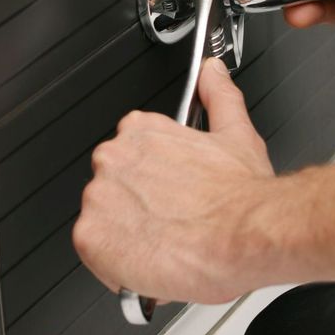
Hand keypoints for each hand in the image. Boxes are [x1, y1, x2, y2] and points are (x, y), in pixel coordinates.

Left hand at [73, 58, 274, 303]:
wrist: (243, 235)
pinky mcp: (91, 237)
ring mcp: (98, 196)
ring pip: (105, 219)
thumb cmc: (240, 193)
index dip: (153, 179)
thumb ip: (219, 95)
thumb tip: (214, 72)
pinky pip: (97, 252)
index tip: (169, 191)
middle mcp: (112, 157)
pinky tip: (154, 258)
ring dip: (130, 233)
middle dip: (139, 204)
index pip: (131, 154)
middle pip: (114, 186)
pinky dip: (120, 262)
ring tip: (168, 240)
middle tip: (173, 218)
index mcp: (141, 130)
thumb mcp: (235, 131)